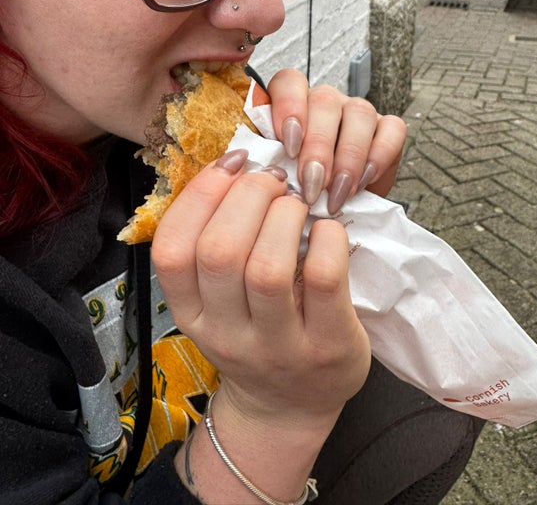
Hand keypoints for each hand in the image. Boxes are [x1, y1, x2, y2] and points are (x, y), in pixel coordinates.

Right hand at [152, 154, 370, 422]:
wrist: (289, 407)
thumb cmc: (255, 333)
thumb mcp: (217, 301)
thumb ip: (215, 243)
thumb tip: (236, 166)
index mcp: (190, 313)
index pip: (171, 250)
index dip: (199, 195)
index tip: (232, 164)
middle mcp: (226, 333)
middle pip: (219, 252)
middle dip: (248, 196)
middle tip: (273, 181)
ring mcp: (277, 346)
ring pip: (267, 268)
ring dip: (285, 216)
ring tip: (298, 204)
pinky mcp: (327, 347)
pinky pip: (324, 280)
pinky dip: (329, 239)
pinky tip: (330, 230)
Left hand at [267, 69, 406, 212]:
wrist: (334, 207)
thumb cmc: (300, 188)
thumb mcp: (278, 173)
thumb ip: (268, 161)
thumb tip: (258, 166)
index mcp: (292, 102)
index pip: (289, 82)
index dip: (289, 108)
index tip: (289, 146)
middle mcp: (326, 100)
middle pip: (324, 102)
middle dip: (318, 148)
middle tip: (312, 186)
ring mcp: (358, 110)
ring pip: (359, 113)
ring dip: (348, 157)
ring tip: (337, 193)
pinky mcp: (388, 127)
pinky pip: (392, 129)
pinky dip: (378, 157)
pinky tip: (363, 183)